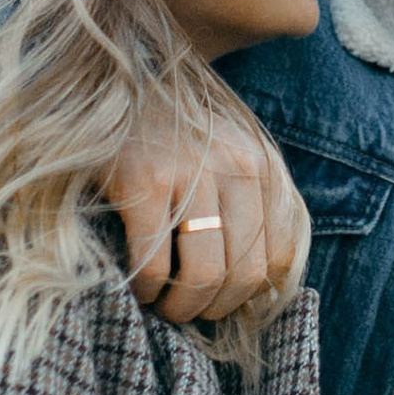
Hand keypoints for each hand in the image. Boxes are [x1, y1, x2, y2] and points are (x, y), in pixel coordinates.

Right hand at [107, 94, 308, 323]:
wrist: (112, 82)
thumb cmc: (170, 134)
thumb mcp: (226, 156)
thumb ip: (252, 205)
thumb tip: (264, 286)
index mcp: (263, 166)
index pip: (281, 256)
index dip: (251, 294)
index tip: (221, 302)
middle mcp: (237, 166)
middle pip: (245, 273)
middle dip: (215, 308)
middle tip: (187, 312)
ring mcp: (191, 171)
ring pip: (205, 275)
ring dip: (181, 307)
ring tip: (163, 306)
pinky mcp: (143, 181)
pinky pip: (155, 263)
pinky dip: (146, 290)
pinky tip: (137, 287)